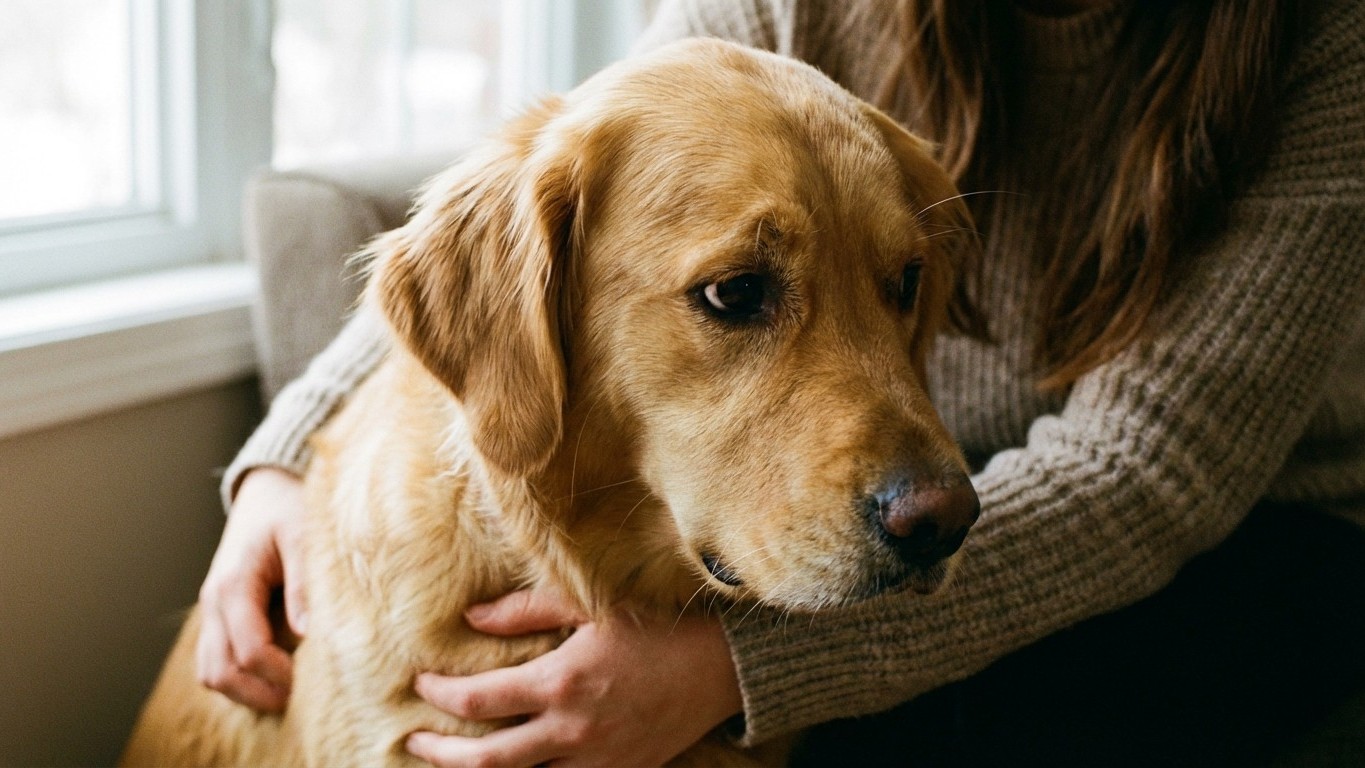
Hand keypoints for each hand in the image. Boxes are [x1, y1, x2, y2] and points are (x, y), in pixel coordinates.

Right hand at [195, 467, 308, 710]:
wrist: (266, 490)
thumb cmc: (287, 508)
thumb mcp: (302, 536)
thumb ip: (304, 584)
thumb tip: (309, 635)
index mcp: (232, 584)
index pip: (249, 649)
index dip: (279, 673)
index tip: (312, 680)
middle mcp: (213, 602)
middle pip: (219, 672)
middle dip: (258, 693)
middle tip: (301, 700)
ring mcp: (211, 610)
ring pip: (211, 671)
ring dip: (245, 691)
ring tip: (287, 694)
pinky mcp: (218, 614)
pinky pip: (215, 659)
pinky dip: (238, 677)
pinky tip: (272, 677)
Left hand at [405, 590, 742, 767]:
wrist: (725, 666)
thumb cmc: (659, 625)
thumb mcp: (591, 604)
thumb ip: (526, 611)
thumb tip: (471, 617)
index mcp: (561, 684)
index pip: (476, 701)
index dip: (439, 695)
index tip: (422, 682)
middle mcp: (572, 733)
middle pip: (485, 762)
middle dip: (440, 752)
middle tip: (414, 740)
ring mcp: (596, 762)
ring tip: (456, 761)